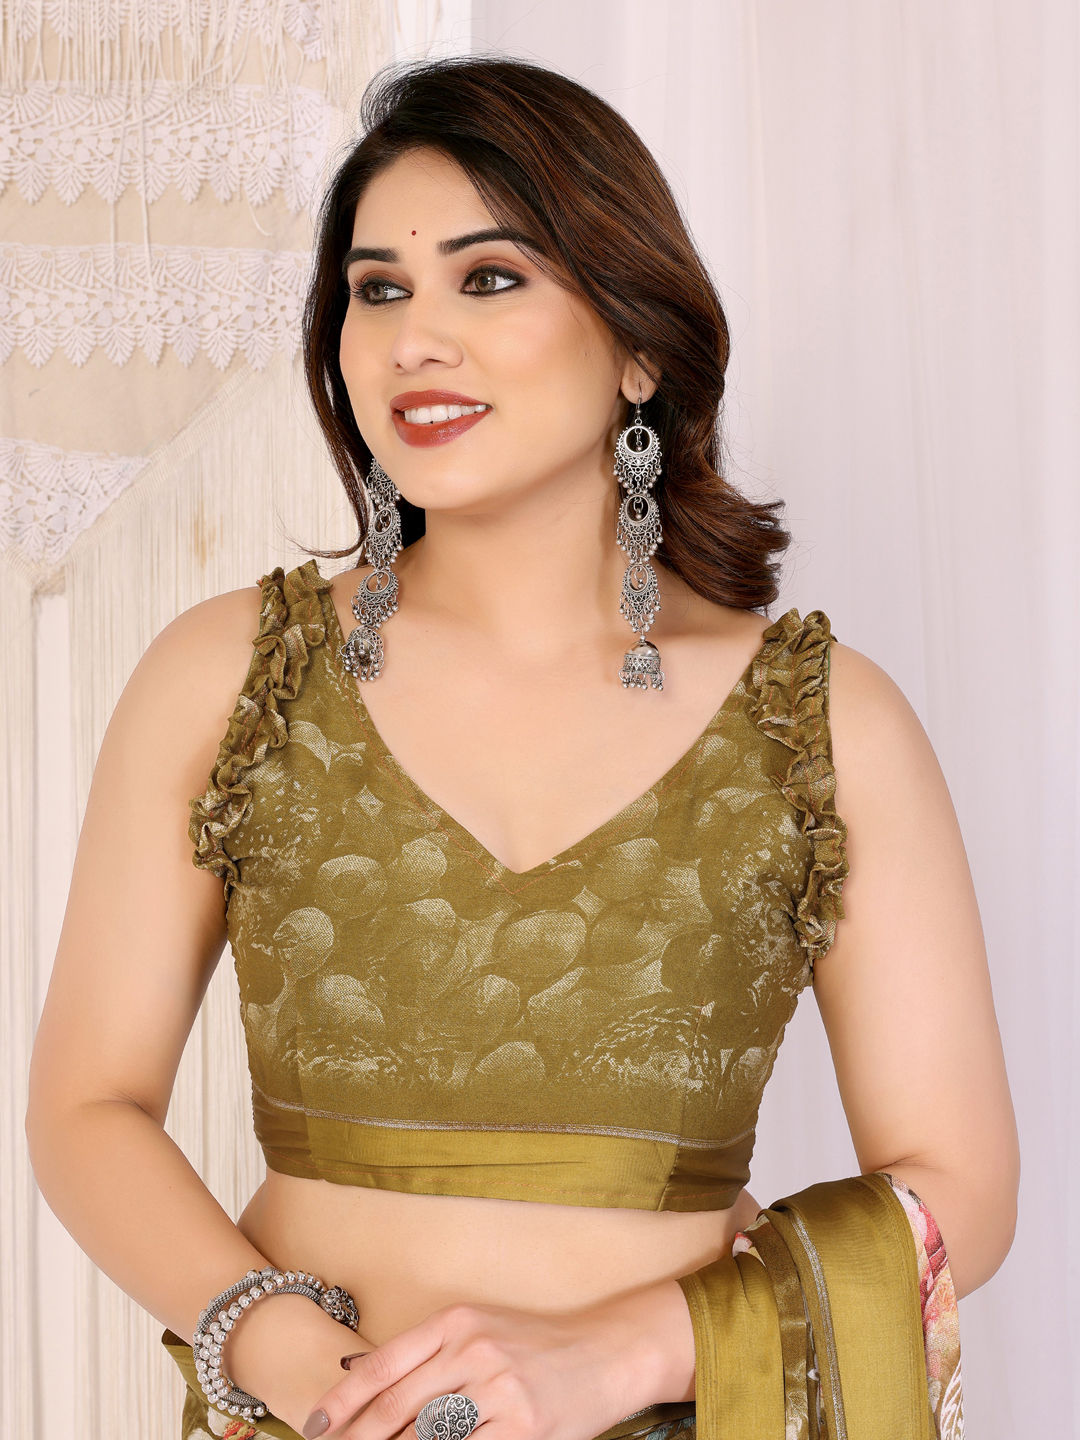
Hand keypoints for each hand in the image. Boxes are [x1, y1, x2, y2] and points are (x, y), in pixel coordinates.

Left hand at [300, 1295, 662, 1439]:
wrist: (610, 1349)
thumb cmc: (537, 1344)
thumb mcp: (479, 1329)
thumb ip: (425, 1353)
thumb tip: (353, 1375)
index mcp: (456, 1321)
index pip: (382, 1367)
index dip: (340, 1404)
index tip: (312, 1427)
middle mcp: (473, 1350)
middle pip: (396, 1409)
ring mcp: (500, 1391)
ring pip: (426, 1438)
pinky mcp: (524, 1429)